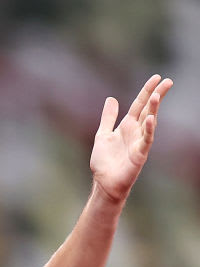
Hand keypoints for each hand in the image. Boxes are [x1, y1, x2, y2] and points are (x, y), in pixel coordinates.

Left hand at [90, 74, 172, 202]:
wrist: (104, 183)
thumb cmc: (104, 162)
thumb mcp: (103, 135)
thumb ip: (108, 118)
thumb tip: (111, 98)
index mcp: (127, 126)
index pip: (139, 104)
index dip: (147, 91)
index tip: (157, 77)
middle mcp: (136, 132)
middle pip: (148, 110)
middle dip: (157, 95)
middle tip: (168, 81)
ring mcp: (139, 142)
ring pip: (149, 122)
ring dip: (153, 109)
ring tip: (157, 95)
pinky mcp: (140, 154)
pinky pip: (146, 139)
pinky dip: (149, 129)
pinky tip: (151, 119)